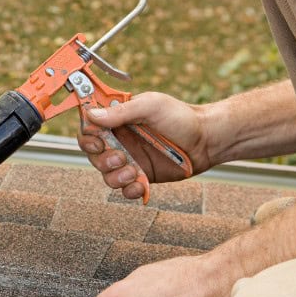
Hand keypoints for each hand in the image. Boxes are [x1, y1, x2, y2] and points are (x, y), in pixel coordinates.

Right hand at [77, 92, 213, 199]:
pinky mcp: (141, 177)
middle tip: (121, 158)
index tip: (99, 141)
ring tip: (134, 172)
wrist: (207, 140)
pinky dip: (129, 190)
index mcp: (118, 121)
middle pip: (93, 156)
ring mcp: (129, 160)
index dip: (87, 138)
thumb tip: (91, 115)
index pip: (88, 129)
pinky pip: (124, 190)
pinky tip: (141, 185)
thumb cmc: (181, 117)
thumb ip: (120, 112)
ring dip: (115, 177)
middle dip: (102, 161)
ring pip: (106, 176)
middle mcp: (120, 141)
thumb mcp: (150, 106)